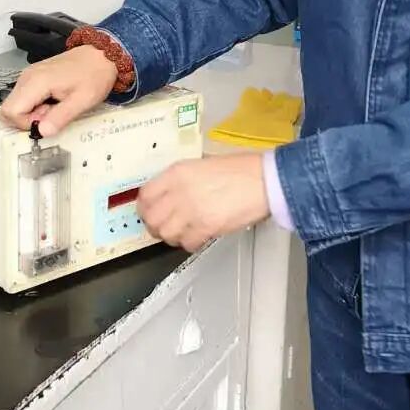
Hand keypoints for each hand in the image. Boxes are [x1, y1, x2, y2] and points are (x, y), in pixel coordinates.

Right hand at [1, 47, 116, 136]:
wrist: (101, 55)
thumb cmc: (94, 76)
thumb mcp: (82, 101)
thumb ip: (60, 117)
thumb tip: (41, 132)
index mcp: (36, 82)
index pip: (10, 111)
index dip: (26, 123)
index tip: (48, 119)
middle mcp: (27, 77)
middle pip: (9, 108)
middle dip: (28, 119)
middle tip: (52, 113)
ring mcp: (29, 75)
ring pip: (16, 104)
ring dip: (33, 113)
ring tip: (56, 106)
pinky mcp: (34, 76)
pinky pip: (24, 97)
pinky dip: (36, 105)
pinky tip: (54, 100)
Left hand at [138, 154, 269, 251]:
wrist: (264, 180)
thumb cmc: (241, 170)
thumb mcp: (203, 164)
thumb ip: (183, 180)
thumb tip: (171, 194)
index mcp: (177, 172)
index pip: (145, 195)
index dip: (145, 207)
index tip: (149, 211)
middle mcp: (179, 191)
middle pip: (151, 218)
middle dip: (155, 226)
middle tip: (164, 227)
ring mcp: (191, 210)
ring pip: (166, 234)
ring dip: (173, 236)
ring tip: (183, 232)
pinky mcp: (206, 227)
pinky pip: (186, 244)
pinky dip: (190, 243)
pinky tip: (198, 236)